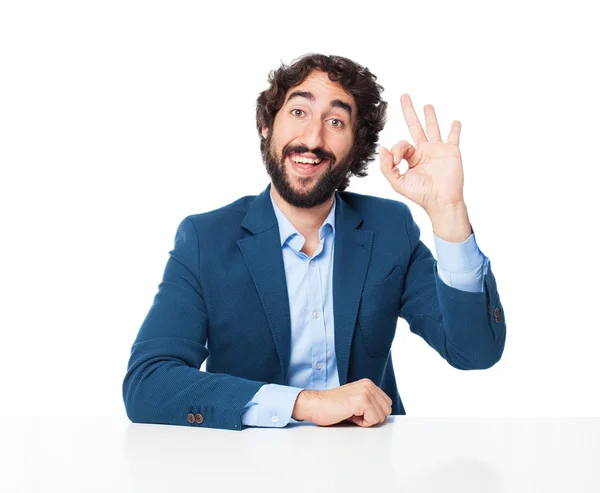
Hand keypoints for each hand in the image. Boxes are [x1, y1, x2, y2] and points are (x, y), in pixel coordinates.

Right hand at [292, 378, 392, 426]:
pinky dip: (362, 423)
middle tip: (354, 414)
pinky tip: (350, 415)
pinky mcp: (362, 400)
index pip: (387, 404)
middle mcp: (368, 385)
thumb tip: (384, 416)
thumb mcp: (355, 402)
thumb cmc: (332, 407)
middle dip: (372, 417)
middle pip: (387, 410)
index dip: (374, 414)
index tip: (358, 412)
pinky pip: (374, 419)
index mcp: (368, 384)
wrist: (315, 405)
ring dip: (367, 420)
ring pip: (381, 416)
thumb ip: (370, 405)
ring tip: (351, 413)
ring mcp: (366, 391)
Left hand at [379, 94, 464, 214]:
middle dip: (409, 111)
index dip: (395, 150)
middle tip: (404, 96)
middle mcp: (424, 151)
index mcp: (411, 158)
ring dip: (430, 116)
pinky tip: (455, 122)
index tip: (396, 160)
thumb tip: (382, 149)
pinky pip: (453, 137)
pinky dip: (455, 129)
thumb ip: (387, 167)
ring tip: (427, 105)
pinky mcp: (451, 151)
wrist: (441, 201)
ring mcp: (438, 150)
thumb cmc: (420, 194)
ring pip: (433, 128)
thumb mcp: (398, 182)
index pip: (400, 144)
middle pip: (415, 126)